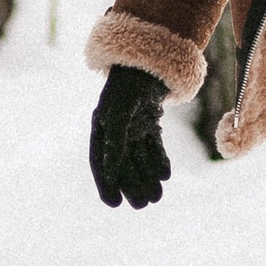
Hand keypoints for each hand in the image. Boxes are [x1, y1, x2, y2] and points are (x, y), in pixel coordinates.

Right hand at [89, 62, 170, 208]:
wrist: (152, 61)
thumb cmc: (131, 86)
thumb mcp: (120, 113)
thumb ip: (115, 142)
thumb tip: (110, 173)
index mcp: (101, 127)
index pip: (100, 162)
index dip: (106, 184)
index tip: (114, 204)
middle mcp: (115, 129)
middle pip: (123, 164)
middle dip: (133, 185)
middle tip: (143, 204)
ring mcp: (133, 125)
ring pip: (140, 158)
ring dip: (147, 176)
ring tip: (157, 196)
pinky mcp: (149, 121)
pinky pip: (153, 146)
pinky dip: (158, 160)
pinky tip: (165, 175)